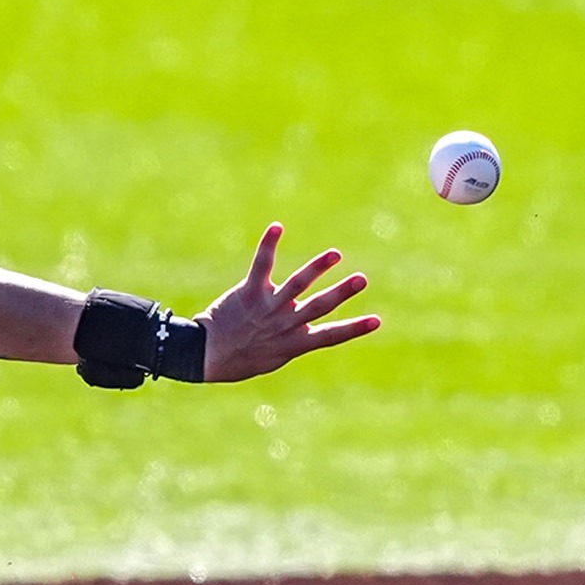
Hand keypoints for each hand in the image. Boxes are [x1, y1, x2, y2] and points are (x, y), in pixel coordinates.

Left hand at [198, 223, 379, 382]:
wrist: (206, 355)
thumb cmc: (240, 358)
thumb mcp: (272, 358)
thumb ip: (292, 342)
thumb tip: (308, 333)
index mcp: (294, 343)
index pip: (331, 336)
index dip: (354, 329)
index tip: (377, 321)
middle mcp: (285, 324)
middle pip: (319, 306)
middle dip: (341, 293)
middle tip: (361, 279)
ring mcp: (268, 308)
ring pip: (297, 285)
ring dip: (317, 268)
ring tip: (335, 255)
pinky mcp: (250, 293)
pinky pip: (262, 266)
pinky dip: (269, 245)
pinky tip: (277, 227)